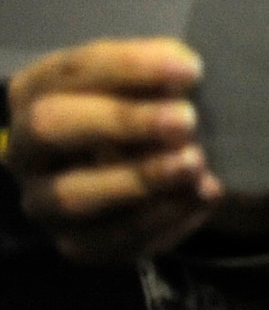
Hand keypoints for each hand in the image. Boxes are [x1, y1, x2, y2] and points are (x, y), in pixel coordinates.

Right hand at [4, 38, 223, 263]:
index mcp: (38, 90)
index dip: (131, 67)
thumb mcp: (155, 79)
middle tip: (187, 119)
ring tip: (195, 163)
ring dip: (140, 178)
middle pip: (52, 127)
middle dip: (122, 121)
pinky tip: (203, 195)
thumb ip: (161, 70)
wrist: (165, 166)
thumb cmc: (153, 106)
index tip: (191, 69)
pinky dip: (162, 218)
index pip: (72, 70)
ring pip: (74, 194)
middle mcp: (25, 147)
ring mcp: (44, 200)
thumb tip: (184, 68)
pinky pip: (110, 239)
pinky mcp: (76, 243)